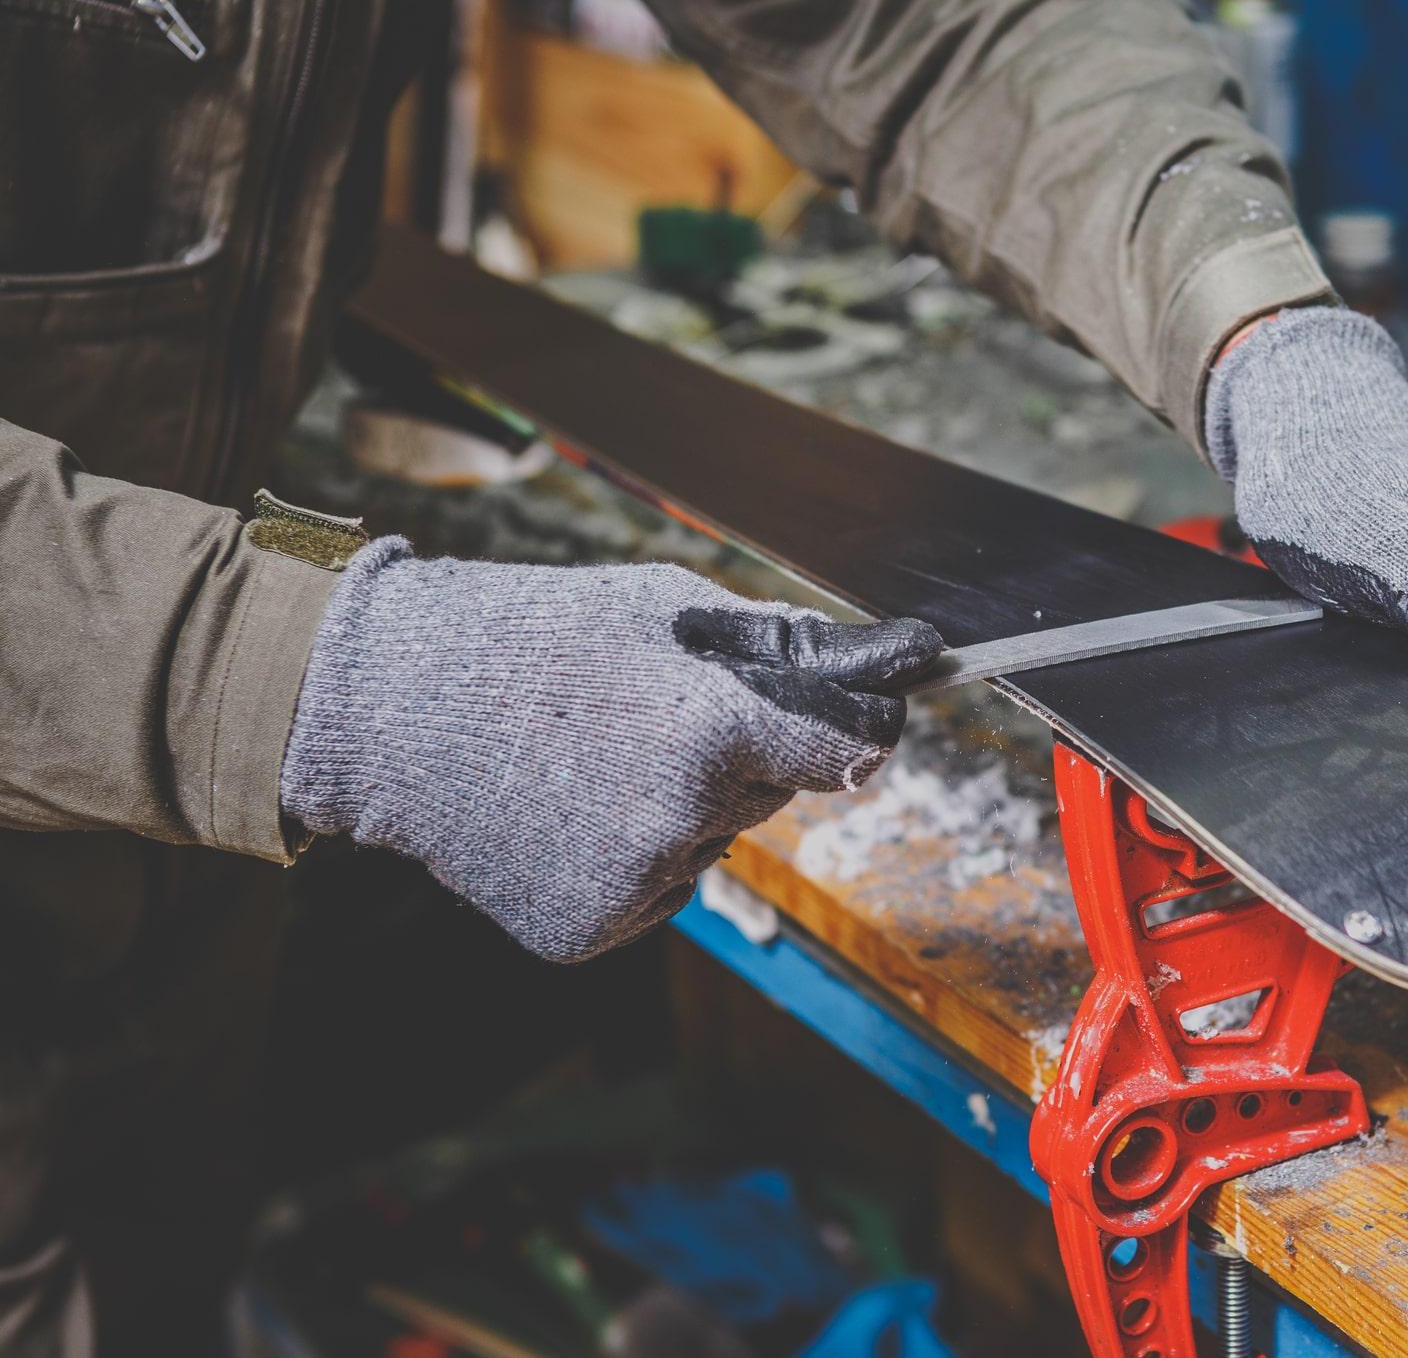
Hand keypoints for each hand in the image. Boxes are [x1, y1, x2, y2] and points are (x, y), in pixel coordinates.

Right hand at [280, 538, 941, 960]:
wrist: (391, 710)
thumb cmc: (535, 638)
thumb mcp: (664, 606)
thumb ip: (782, 646)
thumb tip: (888, 662)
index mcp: (711, 728)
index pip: (853, 745)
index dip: (866, 723)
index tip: (871, 711)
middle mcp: (682, 818)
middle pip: (776, 792)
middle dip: (741, 755)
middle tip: (649, 714)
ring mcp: (633, 883)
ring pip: (712, 841)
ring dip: (680, 807)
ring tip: (589, 757)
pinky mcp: (590, 929)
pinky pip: (657, 889)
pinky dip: (628, 858)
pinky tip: (565, 811)